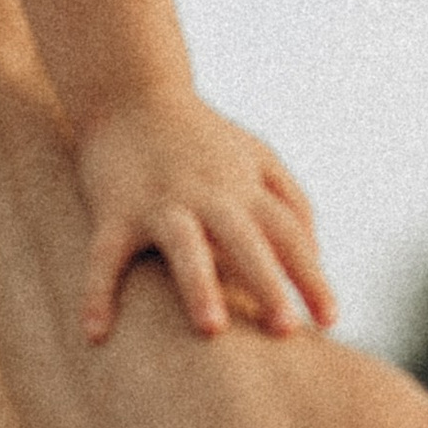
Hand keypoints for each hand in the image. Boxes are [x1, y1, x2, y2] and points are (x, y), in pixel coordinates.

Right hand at [73, 93, 335, 345]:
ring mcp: (161, 202)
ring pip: (184, 246)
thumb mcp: (257, 156)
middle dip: (267, 282)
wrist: (132, 94)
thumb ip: (292, 202)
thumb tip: (317, 256)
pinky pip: (105, 256)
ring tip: (211, 329)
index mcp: (245, 187)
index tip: (330, 320)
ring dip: (198, 285)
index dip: (310, 275)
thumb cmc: (203, 138)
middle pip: (245, 240)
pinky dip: (98, 293)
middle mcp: (209, 195)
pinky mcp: (115, 210)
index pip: (288, 233)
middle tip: (287, 329)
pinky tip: (97, 334)